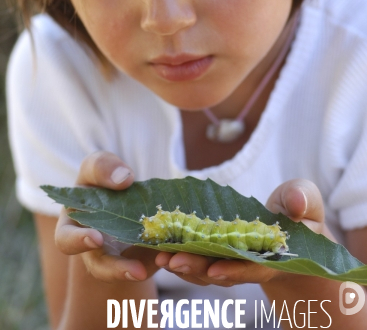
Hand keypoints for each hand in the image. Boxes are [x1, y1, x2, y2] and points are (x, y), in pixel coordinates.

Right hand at [55, 151, 158, 282]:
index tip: (96, 238)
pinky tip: (172, 251)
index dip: (78, 242)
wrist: (126, 192)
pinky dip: (162, 257)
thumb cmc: (101, 180)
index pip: (67, 241)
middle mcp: (95, 250)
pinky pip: (151, 263)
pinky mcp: (144, 258)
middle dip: (116, 270)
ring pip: (128, 271)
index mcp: (74, 227)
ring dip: (142, 270)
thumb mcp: (96, 167)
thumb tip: (124, 179)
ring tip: (156, 266)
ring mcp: (120, 257)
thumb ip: (102, 167)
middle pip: (99, 267)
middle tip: (136, 270)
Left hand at [154, 178, 329, 286]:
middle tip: (171, 261)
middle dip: (198, 267)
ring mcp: (235, 260)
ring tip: (160, 258)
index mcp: (276, 254)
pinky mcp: (222, 253)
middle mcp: (252, 263)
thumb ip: (303, 199)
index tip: (215, 269)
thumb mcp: (307, 201)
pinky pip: (201, 260)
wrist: (294, 229)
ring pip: (208, 269)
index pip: (255, 266)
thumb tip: (297, 204)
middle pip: (223, 270)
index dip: (236, 268)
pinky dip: (183, 256)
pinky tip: (162, 251)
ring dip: (185, 265)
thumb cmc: (302, 213)